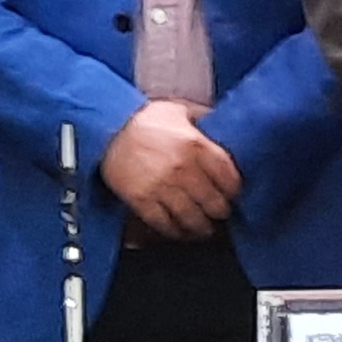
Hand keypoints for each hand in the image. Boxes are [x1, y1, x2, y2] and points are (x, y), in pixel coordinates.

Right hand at [101, 100, 241, 239]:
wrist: (107, 129)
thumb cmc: (145, 119)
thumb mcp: (179, 110)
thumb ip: (204, 119)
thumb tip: (223, 125)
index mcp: (195, 145)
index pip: (229, 178)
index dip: (235, 190)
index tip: (234, 193)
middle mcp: (181, 169)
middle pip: (214, 202)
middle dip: (221, 210)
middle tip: (221, 212)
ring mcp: (161, 187)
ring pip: (192, 218)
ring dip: (202, 227)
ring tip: (206, 228)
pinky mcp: (142, 200)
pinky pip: (165, 224)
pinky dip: (176, 232)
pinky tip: (182, 231)